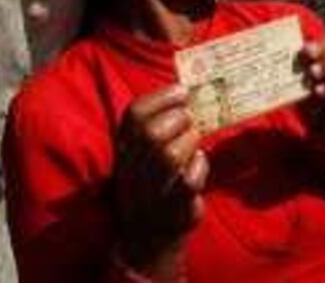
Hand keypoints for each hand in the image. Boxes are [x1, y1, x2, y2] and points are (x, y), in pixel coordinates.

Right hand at [114, 84, 207, 274]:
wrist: (148, 235)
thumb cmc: (152, 181)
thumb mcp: (143, 152)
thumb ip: (158, 124)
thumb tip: (188, 90)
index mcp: (125, 148)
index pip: (133, 114)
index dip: (161, 97)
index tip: (182, 90)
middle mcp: (134, 167)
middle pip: (151, 133)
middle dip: (177, 119)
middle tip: (190, 119)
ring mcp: (152, 188)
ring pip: (170, 157)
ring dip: (189, 141)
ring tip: (194, 141)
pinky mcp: (173, 206)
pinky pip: (188, 181)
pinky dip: (199, 166)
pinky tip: (198, 162)